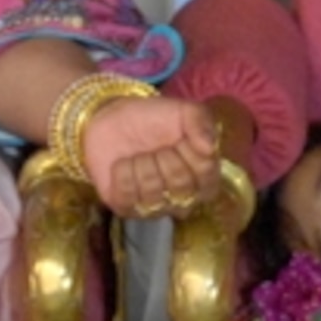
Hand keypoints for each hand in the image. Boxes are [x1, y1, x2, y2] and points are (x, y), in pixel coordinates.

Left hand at [81, 93, 224, 218]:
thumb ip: (201, 121)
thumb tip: (209, 147)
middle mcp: (183, 198)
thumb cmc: (153, 118)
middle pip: (181, 186)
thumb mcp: (183, 111)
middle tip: (156, 147)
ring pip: (153, 194)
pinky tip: (123, 165)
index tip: (179, 139)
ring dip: (142, 165)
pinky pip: (128, 198)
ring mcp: (156, 207)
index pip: (207, 175)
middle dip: (164, 158)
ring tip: (138, 155)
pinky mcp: (128, 209)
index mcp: (203, 176)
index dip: (191, 154)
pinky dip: (122, 175)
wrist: (111, 119)